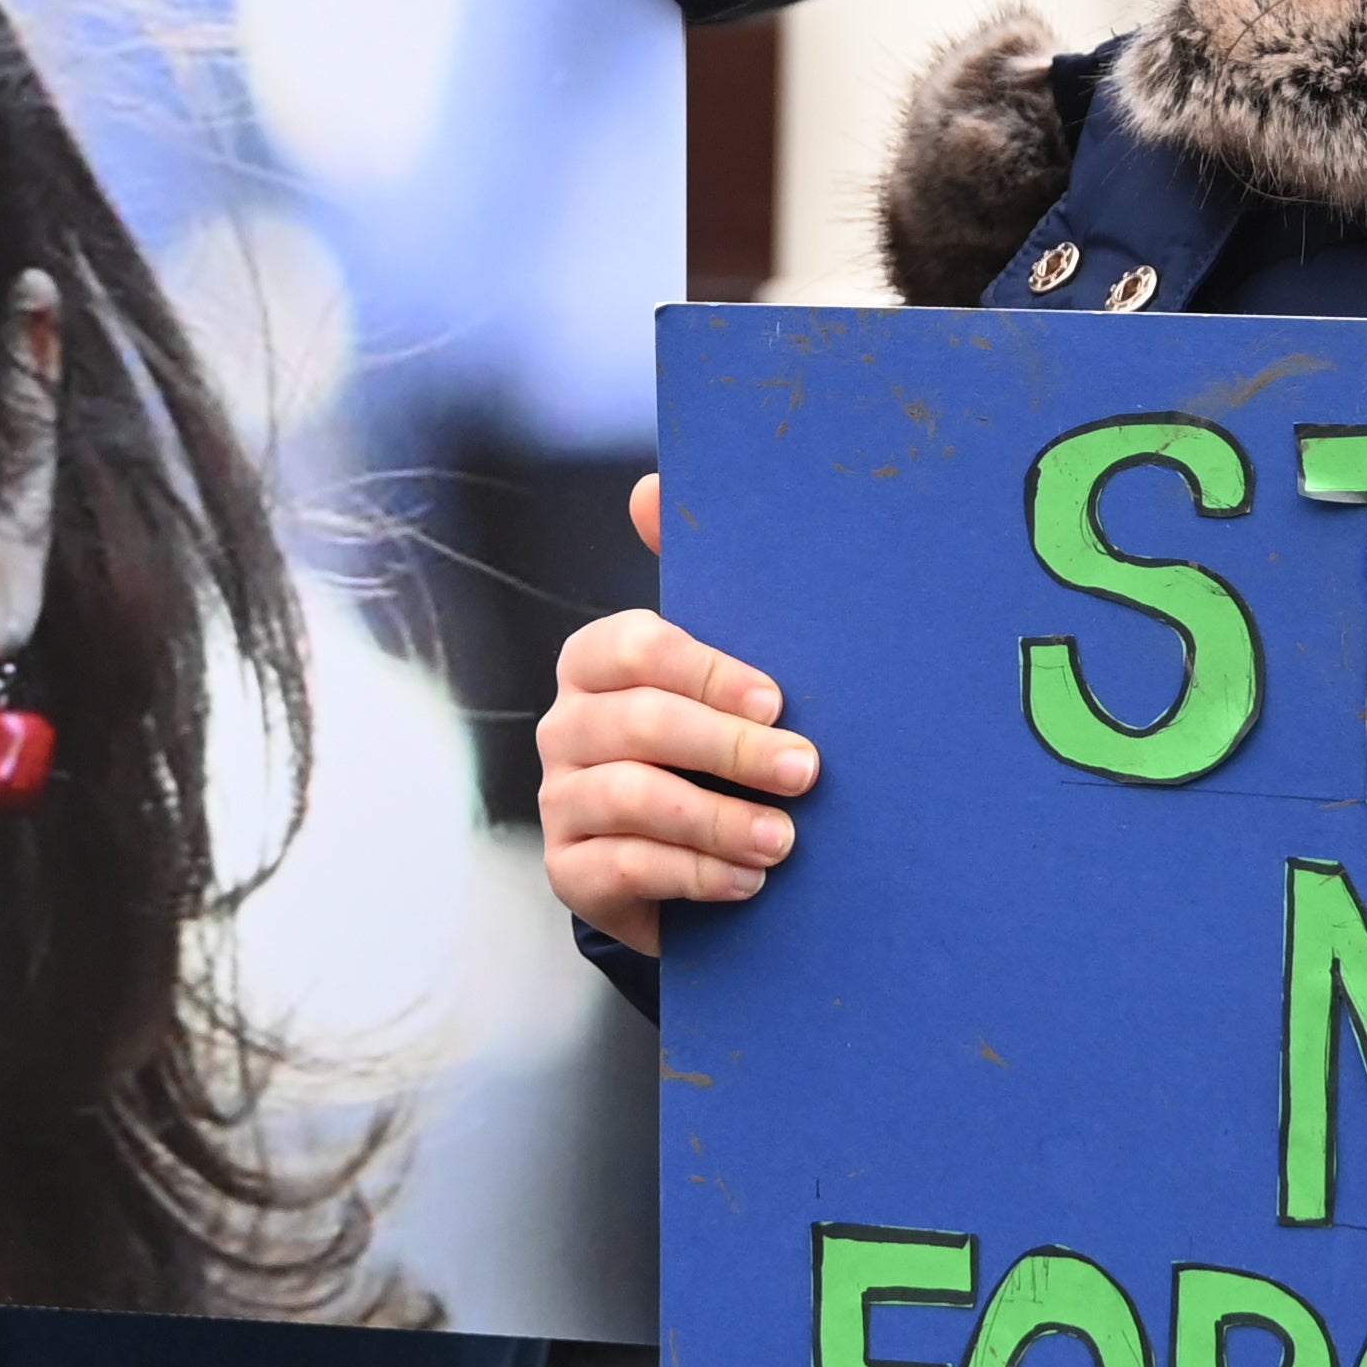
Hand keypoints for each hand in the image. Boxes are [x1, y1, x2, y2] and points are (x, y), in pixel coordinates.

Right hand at [539, 471, 819, 953]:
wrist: (692, 858)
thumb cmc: (716, 744)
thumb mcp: (719, 674)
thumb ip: (703, 588)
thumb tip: (648, 487)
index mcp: (597, 661)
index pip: (636, 648)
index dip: (709, 672)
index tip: (779, 699)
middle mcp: (566, 725)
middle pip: (639, 724)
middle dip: (730, 749)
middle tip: (805, 772)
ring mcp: (561, 799)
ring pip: (633, 798)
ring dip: (718, 818)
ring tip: (784, 840)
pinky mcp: (571, 869)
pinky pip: (628, 866)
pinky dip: (697, 872)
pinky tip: (749, 879)